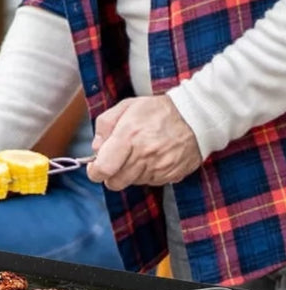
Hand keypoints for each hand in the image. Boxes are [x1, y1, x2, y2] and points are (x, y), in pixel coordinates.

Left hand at [87, 95, 202, 190]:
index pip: (104, 168)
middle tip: (114, 161)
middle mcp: (143, 156)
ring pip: (131, 183)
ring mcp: (158, 168)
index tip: (94, 166)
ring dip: (128, 174)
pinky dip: (145, 174)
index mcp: (128, 137)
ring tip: (136, 154)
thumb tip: (96, 148)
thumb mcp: (126, 106)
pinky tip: (150, 158)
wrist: (195, 117)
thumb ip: (105, 125)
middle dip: (110, 174)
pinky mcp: (171, 176)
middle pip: (115, 182)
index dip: (95, 172)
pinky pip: (149, 183)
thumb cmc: (157, 110)